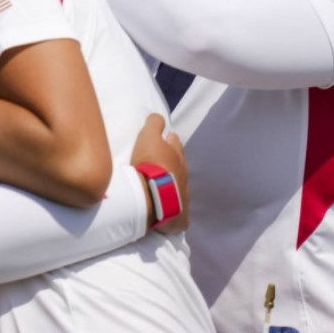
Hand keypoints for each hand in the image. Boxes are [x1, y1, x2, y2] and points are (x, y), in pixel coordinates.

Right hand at [131, 113, 188, 232]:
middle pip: (180, 165)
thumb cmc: (150, 165)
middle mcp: (183, 174)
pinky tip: (172, 213)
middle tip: (165, 162)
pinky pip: (181, 214)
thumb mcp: (149, 138)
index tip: (167, 138)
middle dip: (174, 161)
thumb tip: (158, 116)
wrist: (155, 196)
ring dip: (174, 185)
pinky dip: (177, 211)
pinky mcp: (181, 216)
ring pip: (181, 188)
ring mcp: (184, 195)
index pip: (175, 143)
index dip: (170, 140)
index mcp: (176, 156)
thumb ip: (154, 124)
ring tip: (165, 188)